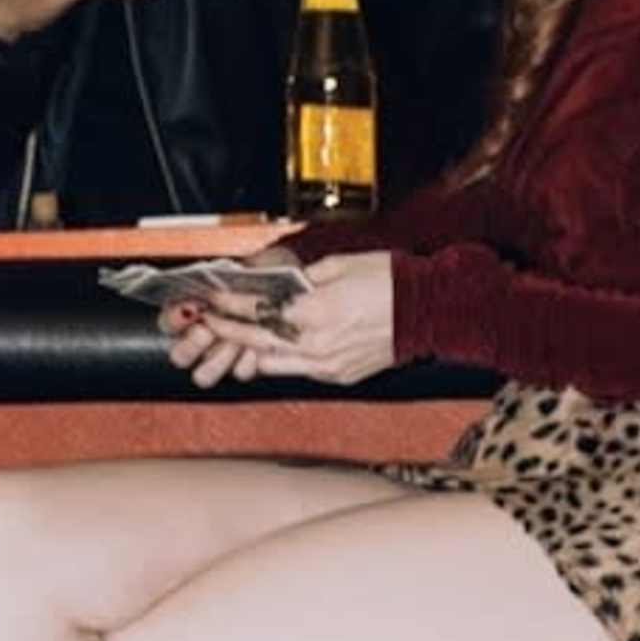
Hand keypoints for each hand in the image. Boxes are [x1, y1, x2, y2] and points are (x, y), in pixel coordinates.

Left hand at [165, 253, 397, 388]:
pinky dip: (285, 358)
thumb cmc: (391, 281)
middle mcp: (315, 343)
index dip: (229, 307)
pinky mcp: (338, 376)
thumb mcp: (342, 265)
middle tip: (209, 322)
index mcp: (314, 311)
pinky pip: (299, 370)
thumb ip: (304, 278)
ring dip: (254, 350)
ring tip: (239, 337)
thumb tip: (281, 283)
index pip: (257, 312)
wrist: (430, 310)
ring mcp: (327, 364)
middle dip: (228, 331)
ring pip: (273, 364)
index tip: (212, 301)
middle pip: (255, 342)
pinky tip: (278, 346)